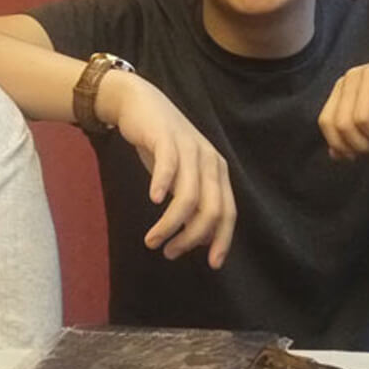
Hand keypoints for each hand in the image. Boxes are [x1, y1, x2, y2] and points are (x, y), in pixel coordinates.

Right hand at [97, 72, 235, 268]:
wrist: (140, 104)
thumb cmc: (162, 146)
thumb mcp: (183, 177)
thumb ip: (194, 202)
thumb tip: (201, 239)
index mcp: (218, 172)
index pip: (228, 212)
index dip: (222, 240)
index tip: (212, 264)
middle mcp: (209, 161)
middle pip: (211, 209)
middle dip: (192, 237)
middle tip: (170, 252)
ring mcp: (189, 148)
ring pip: (188, 195)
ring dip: (170, 223)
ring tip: (153, 240)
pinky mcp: (166, 138)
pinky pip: (169, 165)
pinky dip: (163, 184)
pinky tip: (153, 199)